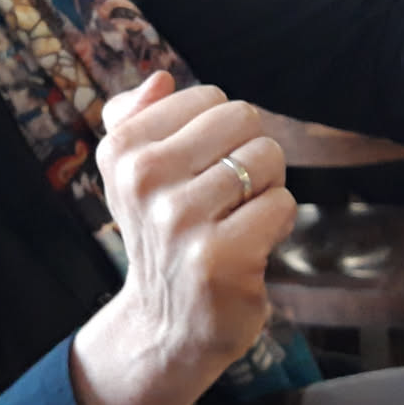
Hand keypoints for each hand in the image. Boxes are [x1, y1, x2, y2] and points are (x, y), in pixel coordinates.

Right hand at [69, 72, 294, 404]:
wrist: (165, 326)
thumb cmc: (163, 235)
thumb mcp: (131, 173)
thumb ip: (137, 116)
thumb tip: (160, 79)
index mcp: (122, 149)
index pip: (209, 98)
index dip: (220, 133)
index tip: (199, 171)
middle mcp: (143, 180)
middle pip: (243, 119)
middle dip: (249, 153)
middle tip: (228, 196)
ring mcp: (180, 220)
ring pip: (266, 159)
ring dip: (264, 191)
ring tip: (236, 221)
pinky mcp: (218, 257)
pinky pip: (281, 204)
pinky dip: (277, 224)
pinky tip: (250, 248)